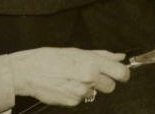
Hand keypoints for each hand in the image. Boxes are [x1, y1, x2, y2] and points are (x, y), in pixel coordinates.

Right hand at [8, 47, 129, 106]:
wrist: (30, 71)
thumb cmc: (52, 58)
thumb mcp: (78, 51)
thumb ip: (102, 55)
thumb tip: (120, 57)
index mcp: (92, 63)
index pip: (121, 73)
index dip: (123, 74)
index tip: (121, 74)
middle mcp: (89, 78)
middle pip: (111, 86)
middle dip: (104, 81)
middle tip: (91, 75)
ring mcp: (81, 92)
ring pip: (95, 93)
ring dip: (89, 87)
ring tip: (73, 78)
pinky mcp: (73, 102)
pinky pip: (82, 99)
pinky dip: (76, 93)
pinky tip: (66, 85)